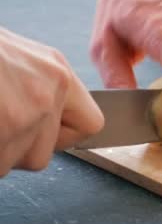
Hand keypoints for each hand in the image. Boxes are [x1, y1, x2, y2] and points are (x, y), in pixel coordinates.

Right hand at [0, 28, 103, 175]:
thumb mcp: (23, 61)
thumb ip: (43, 91)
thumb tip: (51, 128)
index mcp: (58, 73)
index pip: (91, 125)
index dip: (64, 137)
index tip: (42, 134)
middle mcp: (49, 91)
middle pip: (43, 154)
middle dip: (15, 149)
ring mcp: (24, 112)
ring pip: (13, 162)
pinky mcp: (5, 126)